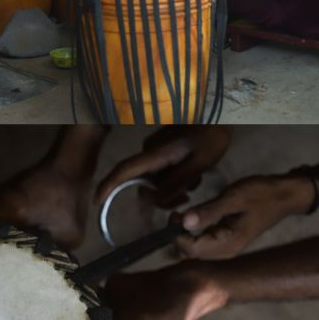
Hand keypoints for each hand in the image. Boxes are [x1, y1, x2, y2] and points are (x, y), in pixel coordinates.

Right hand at [95, 128, 230, 209]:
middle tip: (185, 199)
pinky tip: (195, 175)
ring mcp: (156, 152)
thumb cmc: (212, 137)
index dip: (108, 186)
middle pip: (144, 185)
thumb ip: (174, 183)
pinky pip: (164, 173)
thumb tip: (151, 200)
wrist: (221, 117)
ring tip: (196, 182)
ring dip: (173, 188)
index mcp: (155, 153)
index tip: (97, 202)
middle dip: (161, 198)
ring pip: (156, 182)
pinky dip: (176, 180)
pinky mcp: (164, 152)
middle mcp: (150, 153)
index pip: (124, 170)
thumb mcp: (197, 164)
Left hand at [174, 173, 313, 258]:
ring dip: (185, 235)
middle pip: (191, 254)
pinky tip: (194, 217)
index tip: (174, 214)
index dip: (177, 234)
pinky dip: (193, 233)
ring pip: (195, 250)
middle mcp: (225, 252)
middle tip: (176, 213)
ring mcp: (226, 249)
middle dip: (179, 236)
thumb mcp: (234, 198)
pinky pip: (203, 243)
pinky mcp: (226, 242)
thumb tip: (183, 221)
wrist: (284, 195)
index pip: (191, 250)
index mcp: (227, 244)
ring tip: (183, 214)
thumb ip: (209, 211)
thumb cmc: (262, 194)